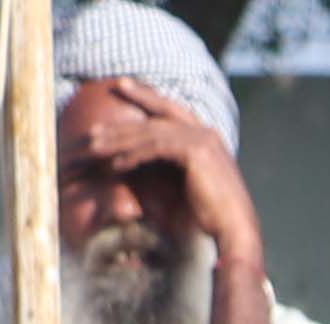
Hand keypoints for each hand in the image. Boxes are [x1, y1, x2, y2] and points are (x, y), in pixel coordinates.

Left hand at [71, 83, 258, 253]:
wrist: (235, 231)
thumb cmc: (212, 219)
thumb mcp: (187, 187)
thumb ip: (167, 170)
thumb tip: (139, 166)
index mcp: (206, 137)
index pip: (170, 109)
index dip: (146, 95)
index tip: (122, 85)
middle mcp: (205, 132)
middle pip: (155, 117)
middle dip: (121, 121)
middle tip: (94, 124)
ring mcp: (202, 139)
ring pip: (151, 132)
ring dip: (120, 140)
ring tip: (94, 146)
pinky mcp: (195, 151)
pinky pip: (156, 148)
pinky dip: (133, 156)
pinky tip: (115, 165)